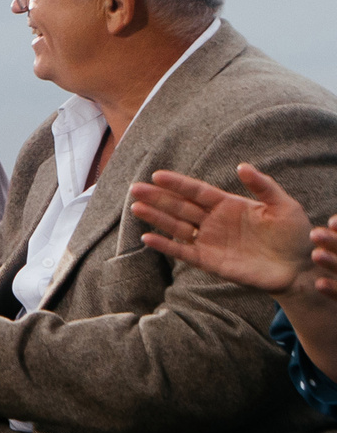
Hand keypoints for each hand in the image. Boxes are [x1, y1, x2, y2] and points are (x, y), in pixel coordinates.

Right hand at [130, 165, 315, 292]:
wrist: (298, 267)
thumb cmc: (293, 234)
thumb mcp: (284, 205)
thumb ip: (263, 186)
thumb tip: (242, 166)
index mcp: (228, 205)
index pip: (197, 191)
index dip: (178, 183)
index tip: (157, 175)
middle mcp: (214, 221)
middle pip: (180, 206)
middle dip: (158, 197)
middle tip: (135, 188)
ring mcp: (210, 241)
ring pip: (176, 226)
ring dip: (156, 217)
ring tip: (136, 207)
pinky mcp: (209, 261)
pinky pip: (182, 252)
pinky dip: (165, 245)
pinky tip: (148, 237)